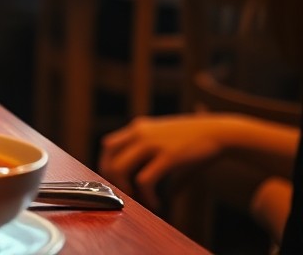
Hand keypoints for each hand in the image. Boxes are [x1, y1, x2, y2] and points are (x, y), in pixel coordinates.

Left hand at [99, 114, 240, 208]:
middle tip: (126, 195)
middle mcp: (140, 133)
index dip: (108, 166)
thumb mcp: (173, 146)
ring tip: (140, 201)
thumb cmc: (200, 142)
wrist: (223, 132)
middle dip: (112, 179)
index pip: (108, 146)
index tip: (118, 183)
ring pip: (119, 168)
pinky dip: (146, 196)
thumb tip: (170, 195)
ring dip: (125, 189)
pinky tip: (156, 203)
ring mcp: (152, 143)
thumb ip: (163, 164)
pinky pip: (144, 180)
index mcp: (139, 128)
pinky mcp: (167, 156)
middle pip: (108, 157)